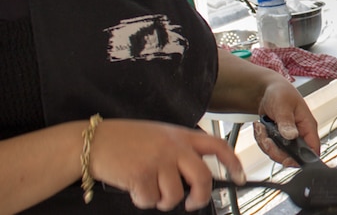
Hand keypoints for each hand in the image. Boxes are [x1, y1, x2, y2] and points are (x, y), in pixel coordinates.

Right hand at [89, 119, 244, 211]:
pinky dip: (143, 200)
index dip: (233, 163)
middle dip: (200, 197)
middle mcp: (174, 146)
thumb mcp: (160, 135)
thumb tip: (193, 178)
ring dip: (163, 201)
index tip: (240, 176)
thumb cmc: (125, 140)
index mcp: (181, 135)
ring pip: (175, 195)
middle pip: (202, 178)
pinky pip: (151, 200)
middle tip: (192, 202)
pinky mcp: (142, 175)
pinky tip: (134, 187)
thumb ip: (179, 150)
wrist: (94, 141)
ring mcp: (158, 160)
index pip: (218, 146)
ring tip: (150, 190)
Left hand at [252, 81, 319, 165]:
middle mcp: (300, 134)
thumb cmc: (281, 93)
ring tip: (262, 128)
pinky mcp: (280, 139)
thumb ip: (286, 122)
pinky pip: (270, 148)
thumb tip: (291, 136)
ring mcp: (290, 138)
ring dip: (266, 144)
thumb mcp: (283, 106)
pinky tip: (261, 128)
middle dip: (275, 151)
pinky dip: (262, 141)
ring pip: (279, 154)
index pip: (313, 149)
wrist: (269, 90)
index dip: (302, 159)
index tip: (286, 160)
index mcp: (307, 126)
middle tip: (266, 139)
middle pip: (292, 156)